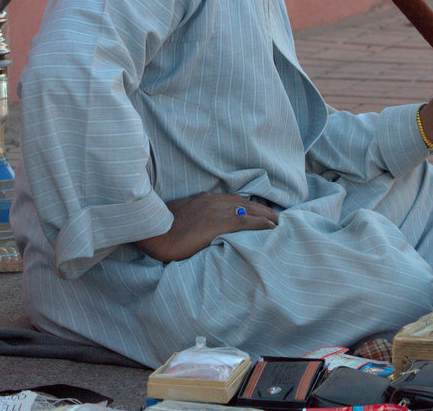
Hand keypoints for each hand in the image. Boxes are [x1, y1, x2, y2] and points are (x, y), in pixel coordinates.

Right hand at [135, 193, 277, 262]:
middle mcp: (212, 201)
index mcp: (204, 199)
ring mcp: (216, 211)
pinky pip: (245, 222)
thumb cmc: (161, 228)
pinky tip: (271, 228)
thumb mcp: (179, 216)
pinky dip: (260, 224)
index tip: (261, 213)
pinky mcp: (217, 223)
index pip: (233, 201)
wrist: (153, 233)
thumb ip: (193, 217)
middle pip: (245, 204)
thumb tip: (200, 226)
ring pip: (249, 211)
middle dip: (263, 211)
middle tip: (278, 219)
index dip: (249, 207)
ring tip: (279, 224)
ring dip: (266, 216)